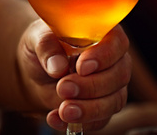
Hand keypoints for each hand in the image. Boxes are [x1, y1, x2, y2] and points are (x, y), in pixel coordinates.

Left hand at [17, 19, 131, 131]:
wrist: (39, 69)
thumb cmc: (44, 45)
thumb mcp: (38, 38)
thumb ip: (47, 46)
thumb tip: (57, 67)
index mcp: (104, 33)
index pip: (116, 43)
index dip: (103, 56)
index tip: (81, 67)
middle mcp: (114, 60)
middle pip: (118, 76)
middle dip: (91, 86)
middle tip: (63, 88)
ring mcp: (112, 86)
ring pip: (114, 101)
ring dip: (89, 109)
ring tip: (63, 111)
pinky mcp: (103, 107)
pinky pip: (100, 120)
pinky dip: (80, 123)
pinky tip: (56, 118)